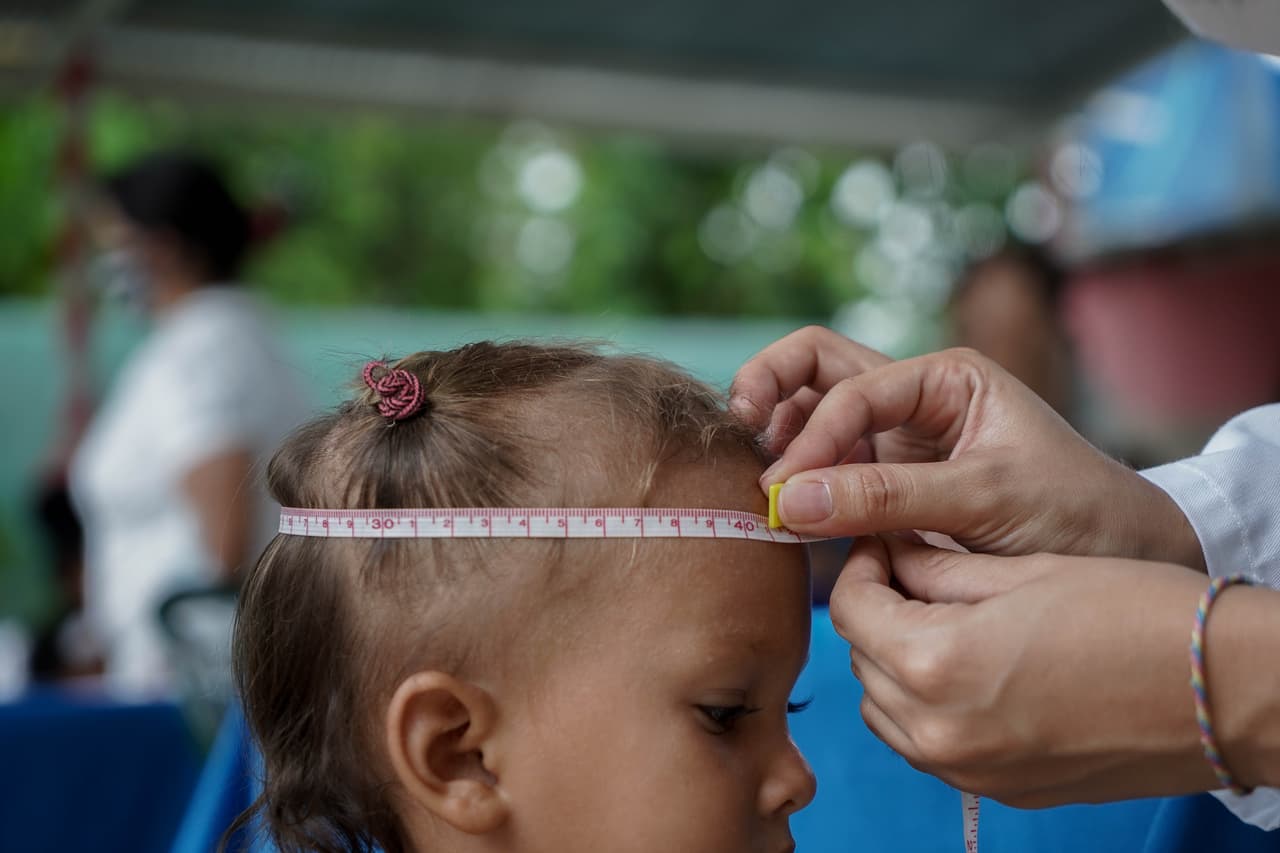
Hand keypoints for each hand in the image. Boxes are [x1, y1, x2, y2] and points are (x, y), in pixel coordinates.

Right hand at [731, 328, 1200, 566]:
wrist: (1122, 561)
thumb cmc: (1076, 512)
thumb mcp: (986, 497)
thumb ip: (886, 497)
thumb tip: (784, 501)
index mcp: (943, 379)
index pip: (847, 386)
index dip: (809, 436)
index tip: (784, 491)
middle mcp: (911, 402)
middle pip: (813, 369)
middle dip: (767, 391)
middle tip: (738, 434)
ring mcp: (894, 445)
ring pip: (809, 418)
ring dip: (776, 440)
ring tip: (759, 485)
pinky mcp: (886, 492)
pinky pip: (825, 475)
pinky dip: (796, 486)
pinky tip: (783, 515)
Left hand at [829, 536, 1234, 805]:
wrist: (1224, 691)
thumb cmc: (1131, 614)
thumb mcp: (1019, 571)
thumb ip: (934, 569)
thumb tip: (888, 555)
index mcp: (935, 665)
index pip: (850, 610)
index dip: (859, 568)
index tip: (881, 543)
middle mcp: (938, 732)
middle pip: (861, 661)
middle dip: (878, 613)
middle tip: (911, 575)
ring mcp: (968, 771)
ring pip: (886, 709)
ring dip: (895, 664)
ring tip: (941, 622)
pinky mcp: (998, 790)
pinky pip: (926, 745)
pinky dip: (926, 708)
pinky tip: (969, 670)